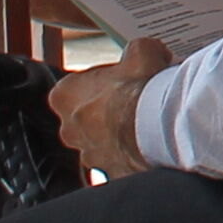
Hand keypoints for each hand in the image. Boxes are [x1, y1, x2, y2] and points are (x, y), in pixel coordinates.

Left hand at [51, 37, 171, 179]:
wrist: (158, 129)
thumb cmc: (140, 92)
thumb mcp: (142, 51)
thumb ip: (136, 49)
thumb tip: (144, 51)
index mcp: (64, 95)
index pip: (77, 84)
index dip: (102, 80)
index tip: (121, 77)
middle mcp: (69, 128)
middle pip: (87, 115)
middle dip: (108, 109)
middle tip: (135, 98)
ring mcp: (88, 155)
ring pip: (103, 141)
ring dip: (121, 133)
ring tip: (148, 122)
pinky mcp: (110, 173)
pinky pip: (121, 161)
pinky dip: (134, 154)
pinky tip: (153, 142)